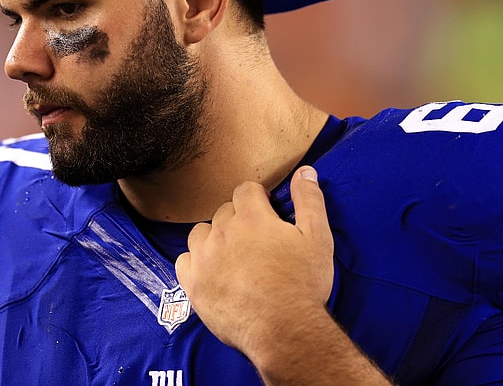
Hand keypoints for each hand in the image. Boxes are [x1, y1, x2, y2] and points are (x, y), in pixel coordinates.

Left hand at [175, 166, 333, 353]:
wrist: (284, 332)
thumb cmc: (303, 285)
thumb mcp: (318, 239)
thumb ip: (310, 201)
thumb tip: (305, 171)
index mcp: (252, 217)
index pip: (246, 190)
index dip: (258, 199)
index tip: (266, 213)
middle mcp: (222, 232)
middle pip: (224, 212)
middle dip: (238, 220)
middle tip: (255, 242)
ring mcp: (203, 258)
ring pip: (200, 233)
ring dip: (214, 238)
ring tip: (232, 256)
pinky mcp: (192, 283)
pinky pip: (184, 260)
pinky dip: (196, 263)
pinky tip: (212, 273)